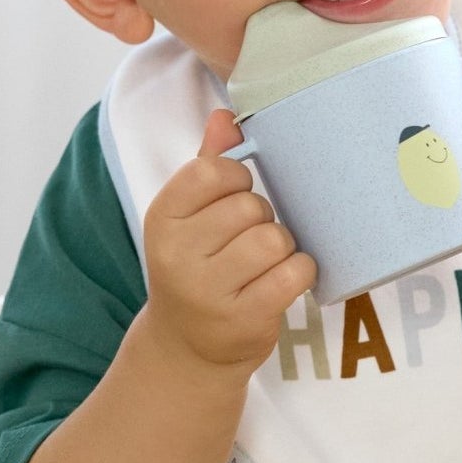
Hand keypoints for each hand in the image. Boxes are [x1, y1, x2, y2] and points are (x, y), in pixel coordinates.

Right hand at [141, 109, 316, 373]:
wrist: (188, 347)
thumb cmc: (198, 268)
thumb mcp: (190, 218)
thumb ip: (209, 165)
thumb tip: (226, 115)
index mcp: (161, 219)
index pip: (211, 171)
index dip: (238, 180)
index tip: (236, 199)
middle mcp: (177, 255)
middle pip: (250, 207)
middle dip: (264, 218)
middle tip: (251, 240)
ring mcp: (208, 291)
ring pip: (274, 239)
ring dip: (283, 247)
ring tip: (266, 262)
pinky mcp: (243, 319)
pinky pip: (293, 273)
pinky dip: (300, 271)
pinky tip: (283, 279)